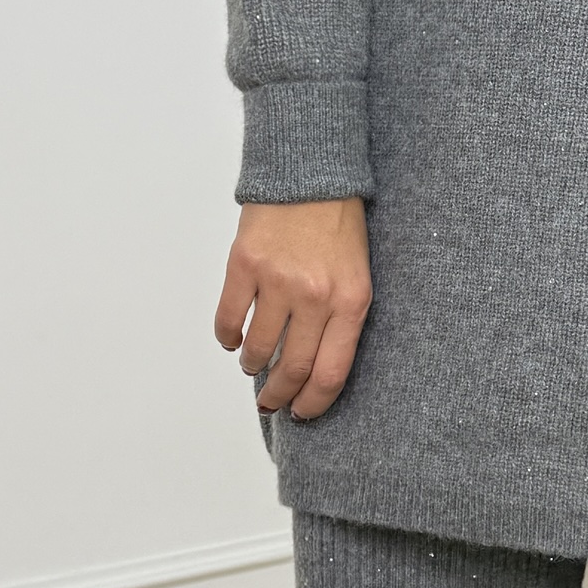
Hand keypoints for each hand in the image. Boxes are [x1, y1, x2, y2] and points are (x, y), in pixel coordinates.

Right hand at [214, 198, 370, 419]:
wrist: (311, 174)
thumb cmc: (339, 227)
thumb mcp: (358, 276)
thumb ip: (340, 319)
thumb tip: (310, 367)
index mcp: (351, 302)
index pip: (329, 374)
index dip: (312, 404)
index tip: (301, 413)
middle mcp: (315, 296)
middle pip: (292, 369)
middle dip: (278, 395)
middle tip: (271, 402)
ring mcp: (277, 281)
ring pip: (257, 348)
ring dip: (252, 366)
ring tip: (253, 366)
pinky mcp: (244, 265)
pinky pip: (229, 318)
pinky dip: (228, 337)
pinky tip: (233, 338)